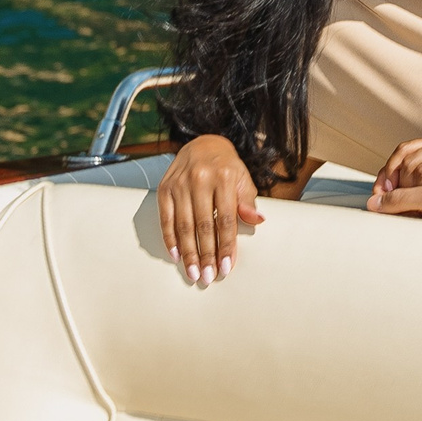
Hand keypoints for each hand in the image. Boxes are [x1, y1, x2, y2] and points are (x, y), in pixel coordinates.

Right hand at [157, 134, 263, 284]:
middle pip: (203, 225)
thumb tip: (257, 220)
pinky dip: (170, 239)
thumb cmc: (226, 167)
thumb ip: (247, 201)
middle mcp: (200, 179)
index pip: (226, 219)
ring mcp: (179, 184)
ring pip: (183, 225)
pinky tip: (176, 255)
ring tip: (193, 272)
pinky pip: (166, 218)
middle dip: (206, 254)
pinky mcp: (164, 188)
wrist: (203, 144)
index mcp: (224, 177)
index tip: (227, 266)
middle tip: (207, 276)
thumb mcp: (243, 179)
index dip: (226, 245)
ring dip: (188, 252)